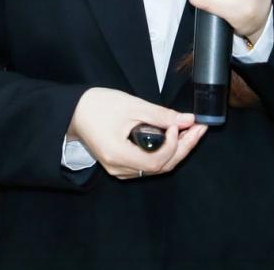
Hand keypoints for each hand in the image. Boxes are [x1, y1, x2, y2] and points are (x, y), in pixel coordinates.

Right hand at [66, 88, 206, 179]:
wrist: (74, 111)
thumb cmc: (98, 105)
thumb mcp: (131, 106)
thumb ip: (160, 115)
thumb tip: (188, 120)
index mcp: (118, 155)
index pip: (157, 161)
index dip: (174, 144)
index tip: (180, 124)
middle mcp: (119, 168)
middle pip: (160, 167)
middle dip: (184, 147)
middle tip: (199, 128)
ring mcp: (119, 169)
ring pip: (156, 168)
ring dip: (176, 150)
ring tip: (190, 130)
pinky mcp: (121, 164)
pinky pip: (148, 164)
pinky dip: (164, 152)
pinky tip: (173, 136)